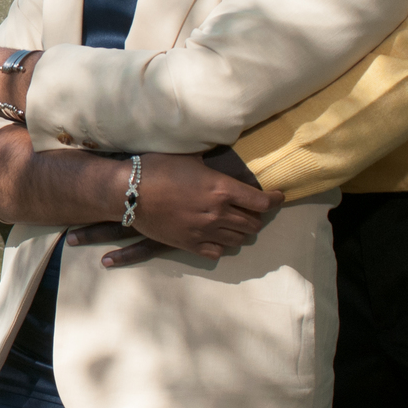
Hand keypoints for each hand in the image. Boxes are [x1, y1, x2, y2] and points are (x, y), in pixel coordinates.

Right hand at [108, 151, 279, 261]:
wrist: (129, 193)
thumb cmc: (158, 168)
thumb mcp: (190, 157)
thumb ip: (213, 162)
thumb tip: (225, 154)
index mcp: (222, 189)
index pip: (262, 202)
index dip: (275, 200)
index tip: (278, 197)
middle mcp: (219, 214)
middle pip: (253, 223)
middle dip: (256, 216)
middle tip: (252, 209)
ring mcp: (205, 232)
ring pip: (238, 239)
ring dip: (241, 231)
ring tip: (235, 223)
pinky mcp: (190, 245)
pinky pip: (218, 252)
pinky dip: (222, 245)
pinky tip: (216, 236)